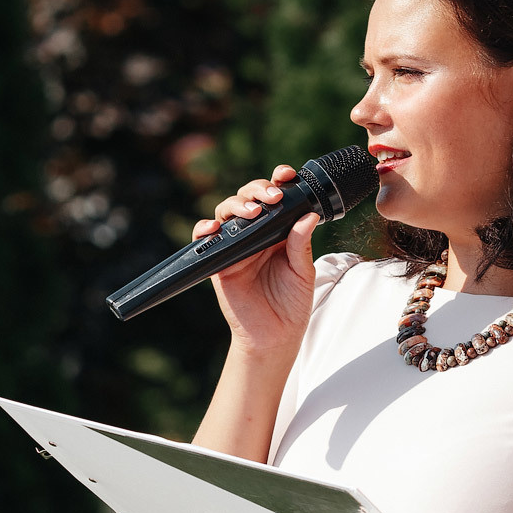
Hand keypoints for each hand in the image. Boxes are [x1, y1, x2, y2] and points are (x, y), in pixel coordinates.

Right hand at [193, 164, 319, 354]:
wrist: (275, 336)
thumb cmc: (292, 304)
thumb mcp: (303, 272)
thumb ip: (301, 244)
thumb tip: (308, 215)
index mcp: (278, 232)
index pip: (275, 199)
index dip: (278, 182)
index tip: (286, 175)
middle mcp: (255, 235)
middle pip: (248, 198)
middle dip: (258, 189)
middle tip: (271, 196)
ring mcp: (236, 247)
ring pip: (227, 212)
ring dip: (237, 205)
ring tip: (252, 212)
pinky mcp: (219, 262)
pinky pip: (205, 240)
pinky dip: (204, 229)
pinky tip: (214, 229)